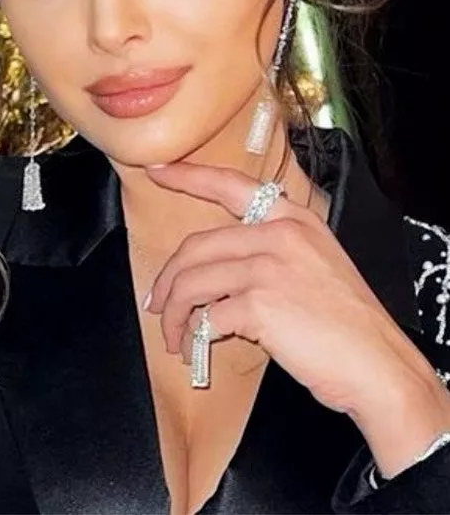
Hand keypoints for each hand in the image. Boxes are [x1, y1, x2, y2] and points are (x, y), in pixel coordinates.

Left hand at [143, 161, 449, 477]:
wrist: (379, 366)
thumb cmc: (346, 323)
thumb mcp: (316, 263)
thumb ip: (272, 250)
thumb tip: (219, 267)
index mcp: (293, 219)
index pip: (229, 185)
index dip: (187, 177)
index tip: (157, 171)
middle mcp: (278, 234)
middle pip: (197, 246)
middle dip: (169, 278)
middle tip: (157, 302)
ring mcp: (267, 268)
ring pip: (192, 282)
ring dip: (174, 313)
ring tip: (173, 334)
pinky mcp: (259, 304)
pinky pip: (207, 316)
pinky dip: (194, 335)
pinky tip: (196, 347)